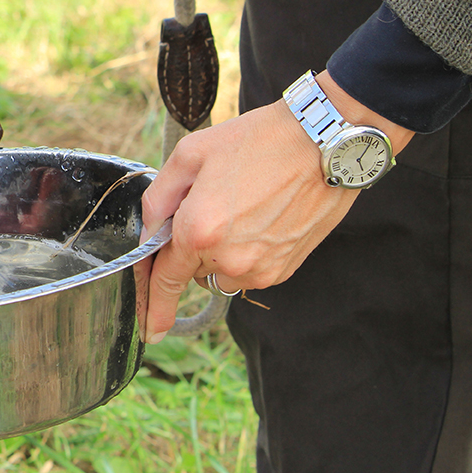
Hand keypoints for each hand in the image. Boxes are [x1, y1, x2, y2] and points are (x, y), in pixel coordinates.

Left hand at [137, 71, 412, 341]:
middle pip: (192, 268)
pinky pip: (249, 271)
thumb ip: (159, 198)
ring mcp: (259, 269)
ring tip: (243, 206)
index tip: (149, 331)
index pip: (164, 278)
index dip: (152, 303)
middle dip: (192, 244)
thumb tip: (148, 231)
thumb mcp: (191, 154)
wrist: (322, 143)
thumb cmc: (257, 142)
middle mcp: (227, 259)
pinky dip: (247, 252)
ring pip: (220, 271)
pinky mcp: (283, 270)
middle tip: (213, 202)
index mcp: (198, 230)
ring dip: (220, 250)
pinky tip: (262, 217)